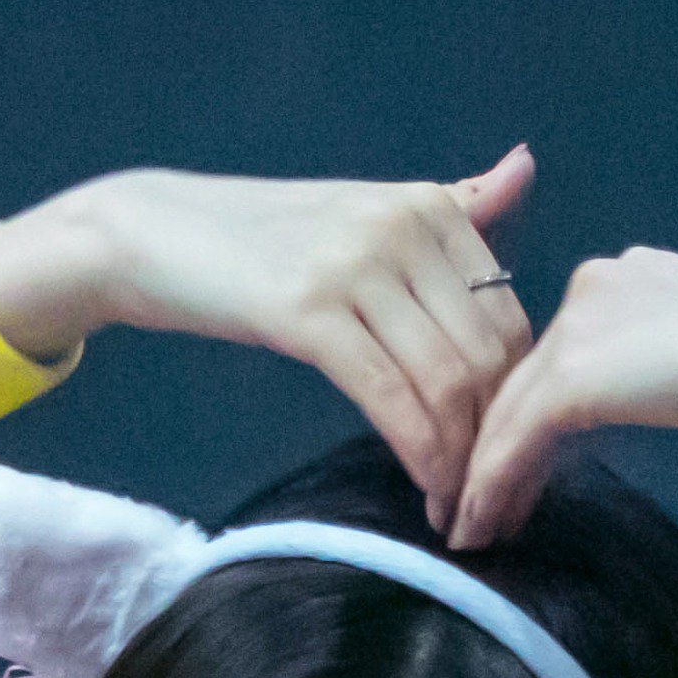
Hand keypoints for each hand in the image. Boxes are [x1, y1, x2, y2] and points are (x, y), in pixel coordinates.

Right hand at [0, 150, 538, 533]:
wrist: (153, 234)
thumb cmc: (259, 241)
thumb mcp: (360, 215)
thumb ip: (448, 209)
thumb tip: (525, 165)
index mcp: (428, 207)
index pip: (508, 319)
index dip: (522, 402)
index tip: (511, 464)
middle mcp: (404, 227)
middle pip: (488, 356)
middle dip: (501, 445)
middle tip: (495, 507)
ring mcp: (357, 265)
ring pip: (448, 382)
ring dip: (463, 463)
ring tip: (459, 512)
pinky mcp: (309, 311)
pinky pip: (391, 397)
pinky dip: (420, 456)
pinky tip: (424, 494)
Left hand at [448, 225, 677, 548]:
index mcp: (642, 270)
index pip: (575, 343)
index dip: (552, 403)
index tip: (538, 453)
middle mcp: (598, 284)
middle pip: (531, 375)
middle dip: (504, 440)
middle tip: (483, 499)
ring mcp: (579, 330)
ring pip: (512, 411)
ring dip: (485, 474)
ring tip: (472, 527)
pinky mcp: (569, 380)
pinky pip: (511, 443)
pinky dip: (488, 489)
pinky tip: (477, 527)